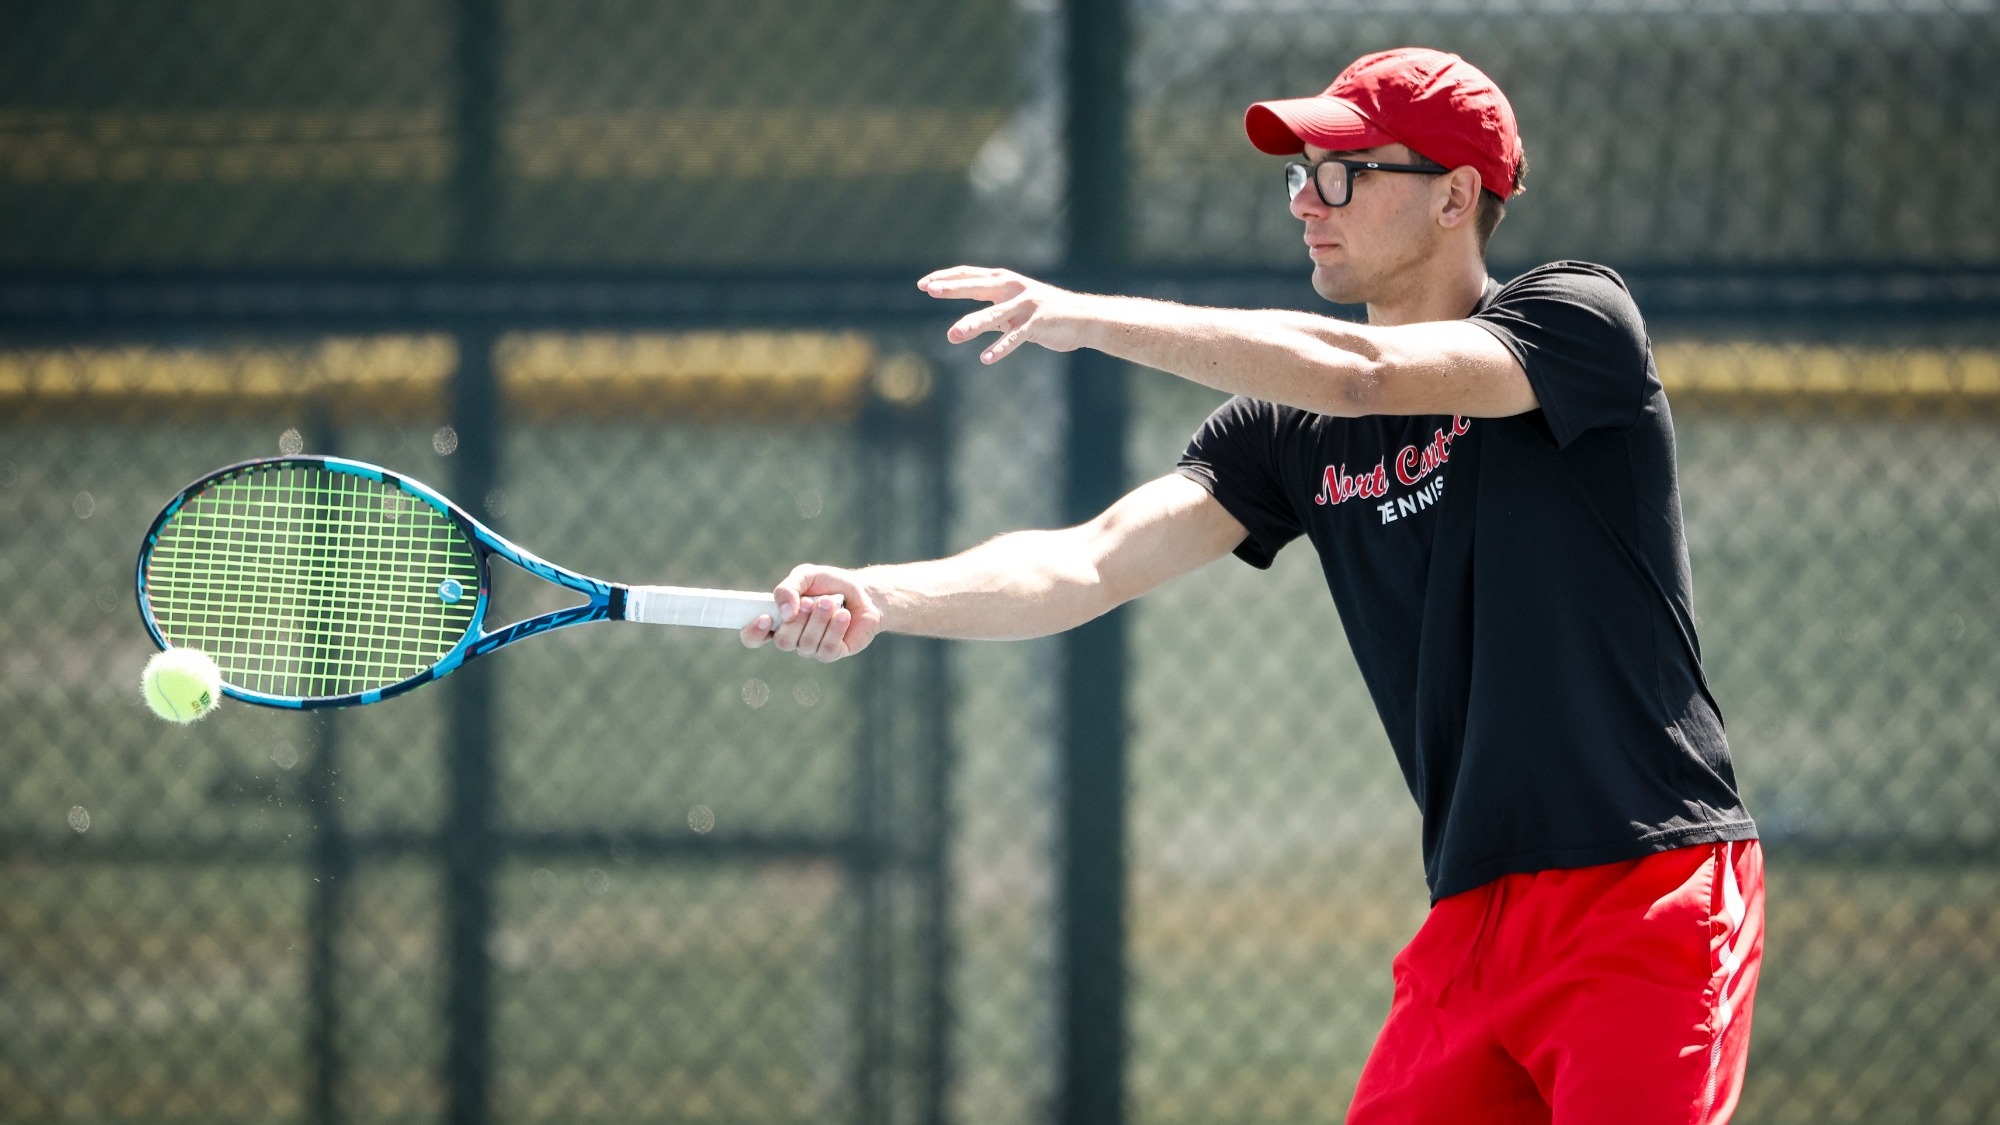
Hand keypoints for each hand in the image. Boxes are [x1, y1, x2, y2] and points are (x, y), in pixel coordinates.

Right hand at [739, 564, 883, 662]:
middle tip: (813, 601)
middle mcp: (791, 637)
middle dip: (799, 620)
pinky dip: (835, 629)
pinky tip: (844, 615)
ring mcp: (811, 648)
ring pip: (806, 644)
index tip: (765, 618)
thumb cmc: (830, 583)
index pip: (752, 637)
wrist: (863, 592)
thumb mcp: (806, 575)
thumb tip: (784, 612)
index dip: (753, 633)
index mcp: (778, 620)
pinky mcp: (832, 653)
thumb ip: (787, 588)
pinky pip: (827, 649)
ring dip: (819, 620)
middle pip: (782, 641)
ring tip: (831, 602)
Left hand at [920, 266, 1099, 363]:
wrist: (1084, 319)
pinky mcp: (1038, 323)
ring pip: (994, 314)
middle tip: (930, 290)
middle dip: (952, 287)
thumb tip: (966, 325)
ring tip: (952, 335)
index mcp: (1006, 281)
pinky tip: (985, 358)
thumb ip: (993, 313)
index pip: (971, 275)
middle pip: (978, 286)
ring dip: (973, 323)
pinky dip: (1000, 347)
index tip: (924, 284)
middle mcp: (1014, 289)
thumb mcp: (1016, 309)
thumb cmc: (1045, 315)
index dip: (947, 278)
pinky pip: (1015, 337)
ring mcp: (1027, 305)